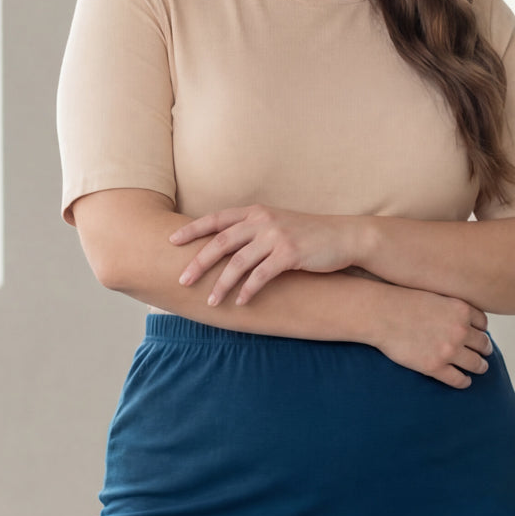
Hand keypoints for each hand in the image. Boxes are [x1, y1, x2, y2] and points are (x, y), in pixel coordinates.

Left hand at [167, 206, 366, 305]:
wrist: (343, 237)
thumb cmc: (308, 236)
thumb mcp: (277, 225)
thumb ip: (253, 232)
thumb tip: (226, 248)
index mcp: (256, 212)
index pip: (217, 219)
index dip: (192, 230)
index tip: (171, 240)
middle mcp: (262, 220)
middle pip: (221, 241)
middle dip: (199, 262)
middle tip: (182, 280)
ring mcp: (276, 236)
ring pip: (239, 262)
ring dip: (222, 283)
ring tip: (211, 301)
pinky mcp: (290, 254)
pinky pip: (261, 275)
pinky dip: (248, 290)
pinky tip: (240, 303)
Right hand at [371, 288, 494, 387]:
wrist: (381, 314)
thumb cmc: (402, 301)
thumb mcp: (435, 295)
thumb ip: (451, 306)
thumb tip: (459, 317)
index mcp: (462, 310)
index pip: (483, 325)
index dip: (482, 331)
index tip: (479, 335)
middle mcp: (460, 331)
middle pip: (483, 344)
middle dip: (484, 349)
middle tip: (484, 354)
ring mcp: (448, 350)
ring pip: (476, 364)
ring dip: (480, 367)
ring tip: (480, 368)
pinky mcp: (435, 367)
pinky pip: (458, 379)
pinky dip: (464, 382)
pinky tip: (464, 381)